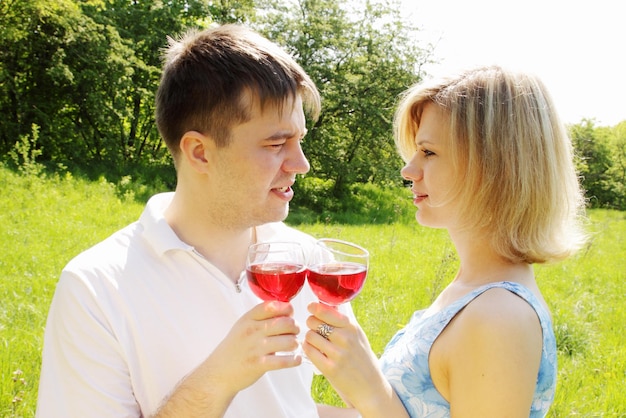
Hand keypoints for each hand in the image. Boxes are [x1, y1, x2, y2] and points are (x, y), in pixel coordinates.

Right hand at [155, 301, 301, 415]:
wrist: (219, 372)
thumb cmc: (234, 348)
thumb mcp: (242, 326)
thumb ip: (260, 317)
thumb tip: (285, 310)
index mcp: (248, 319)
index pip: (272, 306)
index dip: (286, 308)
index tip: (290, 313)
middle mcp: (252, 331)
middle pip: (285, 323)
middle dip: (294, 327)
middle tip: (294, 331)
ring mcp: (256, 348)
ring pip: (288, 341)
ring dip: (295, 343)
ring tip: (293, 345)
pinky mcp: (259, 364)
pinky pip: (284, 361)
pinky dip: (294, 360)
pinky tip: (296, 359)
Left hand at [302, 302, 386, 410]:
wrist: (370, 387)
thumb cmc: (362, 359)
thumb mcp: (358, 336)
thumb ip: (342, 322)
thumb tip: (325, 305)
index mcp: (352, 328)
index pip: (326, 311)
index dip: (314, 308)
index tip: (311, 307)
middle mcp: (345, 339)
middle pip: (314, 322)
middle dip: (311, 323)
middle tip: (315, 329)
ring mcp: (338, 354)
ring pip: (310, 335)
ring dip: (309, 337)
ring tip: (316, 342)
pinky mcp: (330, 369)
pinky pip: (309, 351)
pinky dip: (308, 348)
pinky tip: (313, 350)